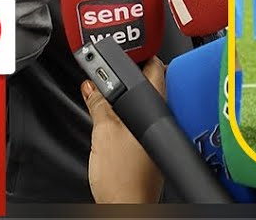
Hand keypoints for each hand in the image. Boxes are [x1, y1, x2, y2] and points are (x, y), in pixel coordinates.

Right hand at [82, 56, 165, 203]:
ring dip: (128, 96)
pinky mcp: (150, 146)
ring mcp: (158, 134)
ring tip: (107, 94)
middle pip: (151, 85)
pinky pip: (141, 120)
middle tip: (110, 71)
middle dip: (131, 75)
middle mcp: (163, 119)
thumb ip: (99, 104)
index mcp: (156, 110)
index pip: (155, 70)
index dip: (139, 56)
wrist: (127, 206)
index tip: (123, 51)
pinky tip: (115, 118)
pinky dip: (128, 113)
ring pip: (146, 103)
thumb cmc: (122, 177)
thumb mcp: (103, 132)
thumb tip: (92, 86)